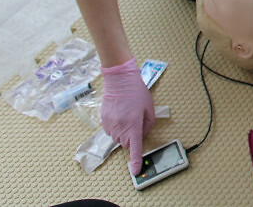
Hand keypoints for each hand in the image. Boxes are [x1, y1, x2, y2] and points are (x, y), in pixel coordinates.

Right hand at [101, 57, 154, 174]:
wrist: (119, 80)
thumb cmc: (136, 92)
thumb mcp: (149, 107)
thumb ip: (148, 124)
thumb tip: (143, 134)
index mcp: (133, 125)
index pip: (135, 148)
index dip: (136, 161)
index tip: (136, 171)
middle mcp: (120, 127)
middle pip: (126, 143)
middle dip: (132, 137)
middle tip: (136, 122)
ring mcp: (110, 125)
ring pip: (118, 138)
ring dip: (124, 132)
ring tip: (127, 115)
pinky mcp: (103, 121)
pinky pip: (111, 131)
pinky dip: (117, 127)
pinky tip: (120, 114)